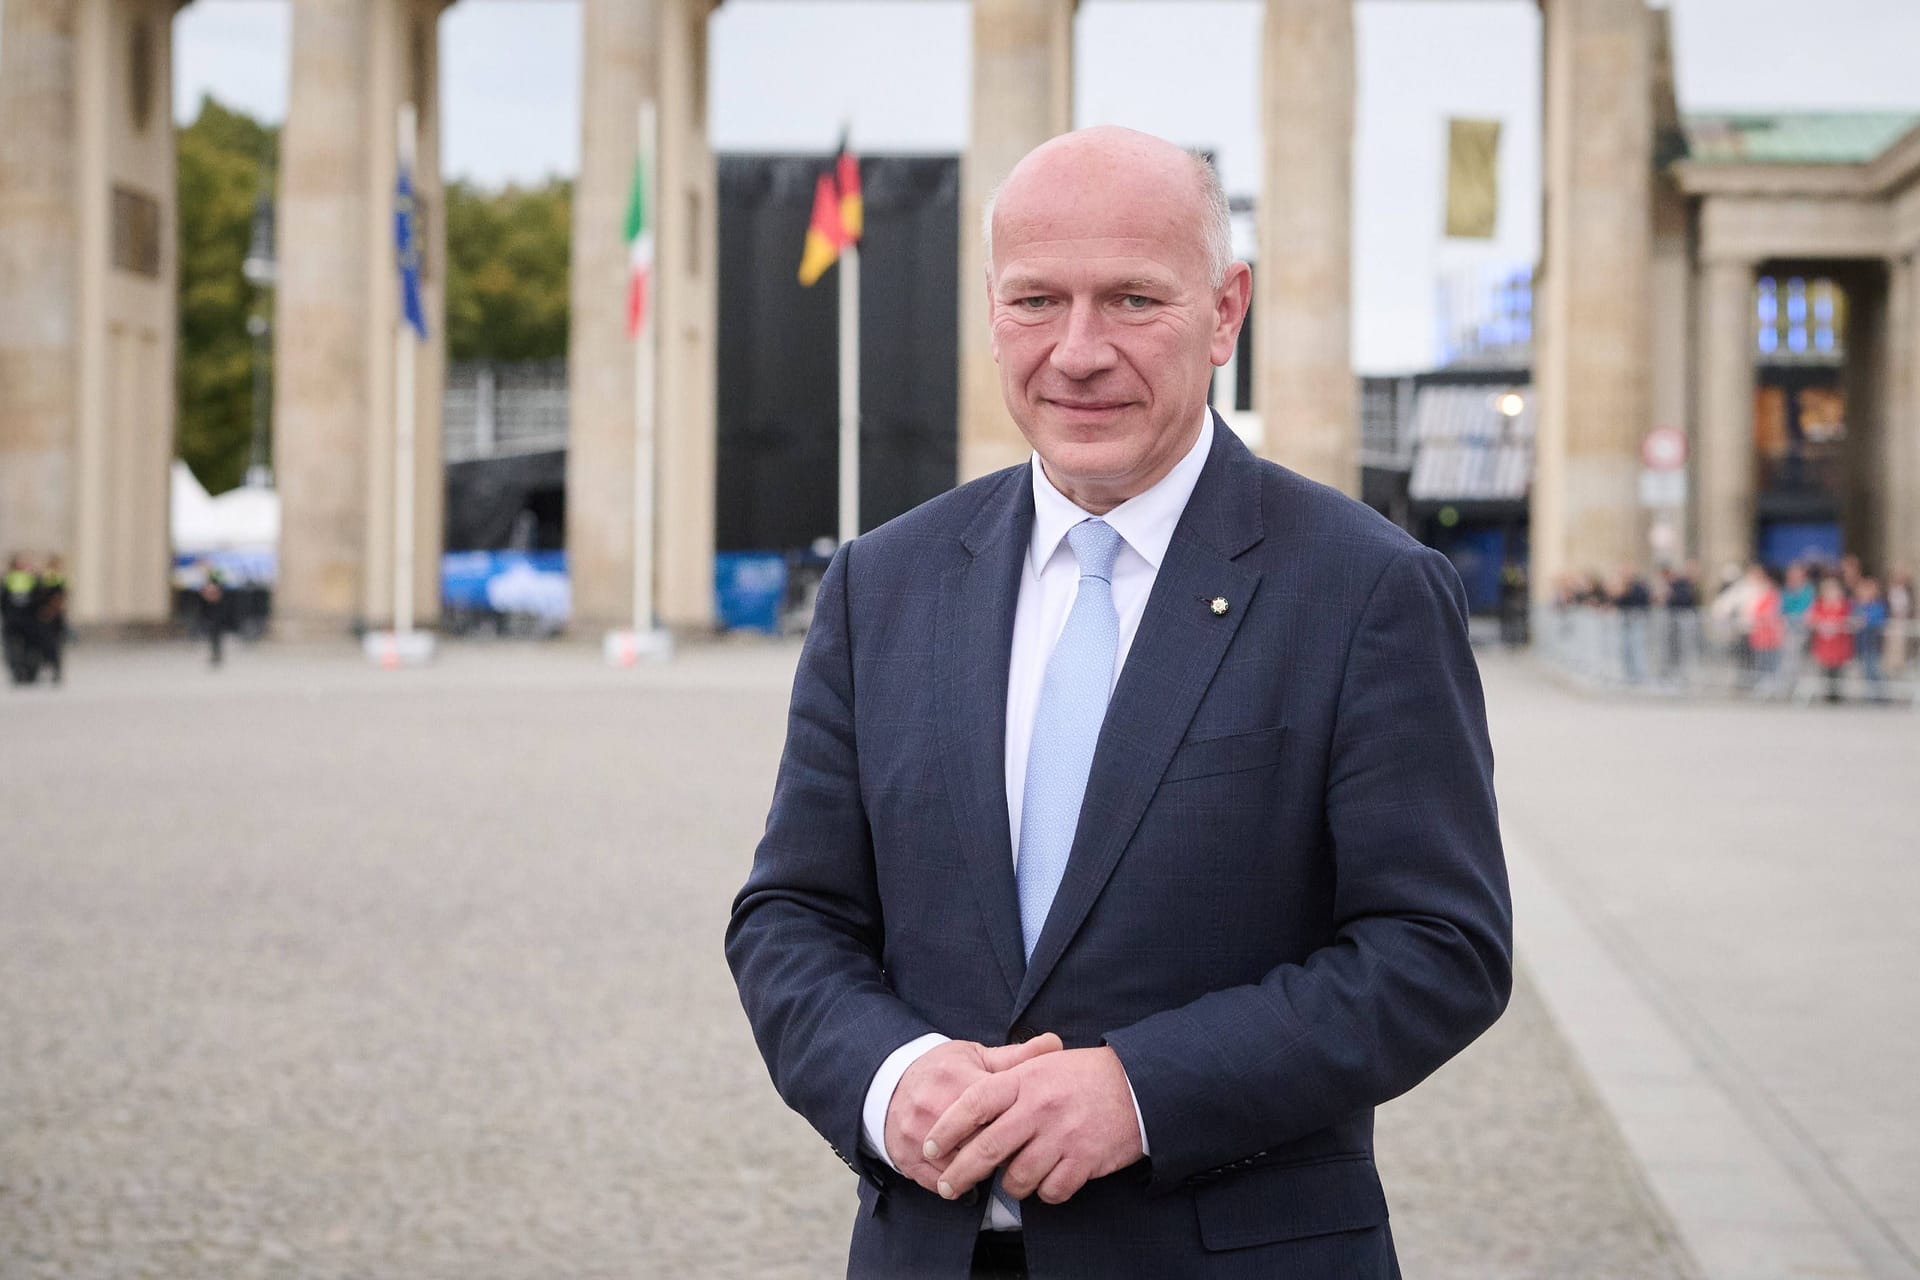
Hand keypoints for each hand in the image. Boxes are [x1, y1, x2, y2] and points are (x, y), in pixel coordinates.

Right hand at [884, 1034, 1062, 1193]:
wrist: (888, 1081)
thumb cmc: (941, 1070)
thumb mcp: (976, 1057)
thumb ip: (1016, 1057)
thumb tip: (1055, 1044)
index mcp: (958, 1080)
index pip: (998, 1113)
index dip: (1017, 1125)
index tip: (1028, 1130)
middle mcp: (935, 1107)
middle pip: (980, 1144)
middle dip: (1001, 1153)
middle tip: (1015, 1153)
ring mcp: (917, 1135)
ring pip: (959, 1168)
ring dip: (979, 1173)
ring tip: (992, 1167)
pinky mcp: (905, 1157)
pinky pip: (938, 1183)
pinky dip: (956, 1186)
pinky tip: (969, 1181)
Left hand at [921, 1046, 1143, 1206]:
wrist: (1137, 1086)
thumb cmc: (1084, 1075)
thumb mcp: (1043, 1064)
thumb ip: (1007, 1079)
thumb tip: (967, 1103)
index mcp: (1025, 1080)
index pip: (974, 1104)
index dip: (947, 1128)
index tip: (930, 1146)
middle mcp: (1040, 1108)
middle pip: (987, 1149)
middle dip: (960, 1173)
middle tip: (948, 1187)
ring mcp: (1062, 1137)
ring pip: (1017, 1178)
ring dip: (1011, 1185)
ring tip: (1015, 1179)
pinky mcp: (1084, 1161)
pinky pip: (1051, 1191)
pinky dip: (1045, 1193)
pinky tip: (1047, 1182)